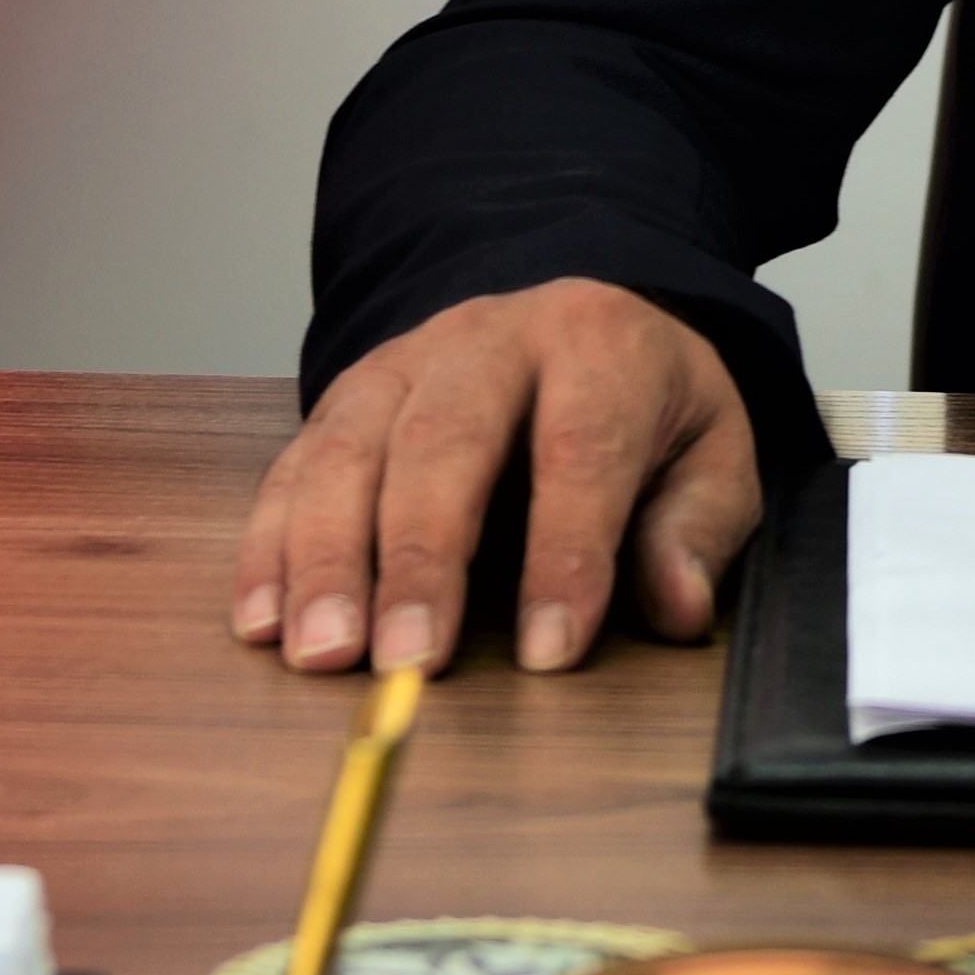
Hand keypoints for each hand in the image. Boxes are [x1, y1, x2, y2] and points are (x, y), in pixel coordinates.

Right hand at [231, 278, 760, 676]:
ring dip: (328, 559)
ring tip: (324, 653)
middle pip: (445, 441)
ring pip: (351, 450)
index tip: (552, 651)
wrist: (583, 313)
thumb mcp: (712, 452)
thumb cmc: (645, 404)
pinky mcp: (345, 394)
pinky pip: (294, 466)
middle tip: (408, 661)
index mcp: (599, 346)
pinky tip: (263, 622)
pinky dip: (271, 547)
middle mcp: (491, 339)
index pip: (582, 449)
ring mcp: (406, 360)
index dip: (565, 554)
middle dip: (422, 559)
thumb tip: (678, 606)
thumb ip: (697, 527)